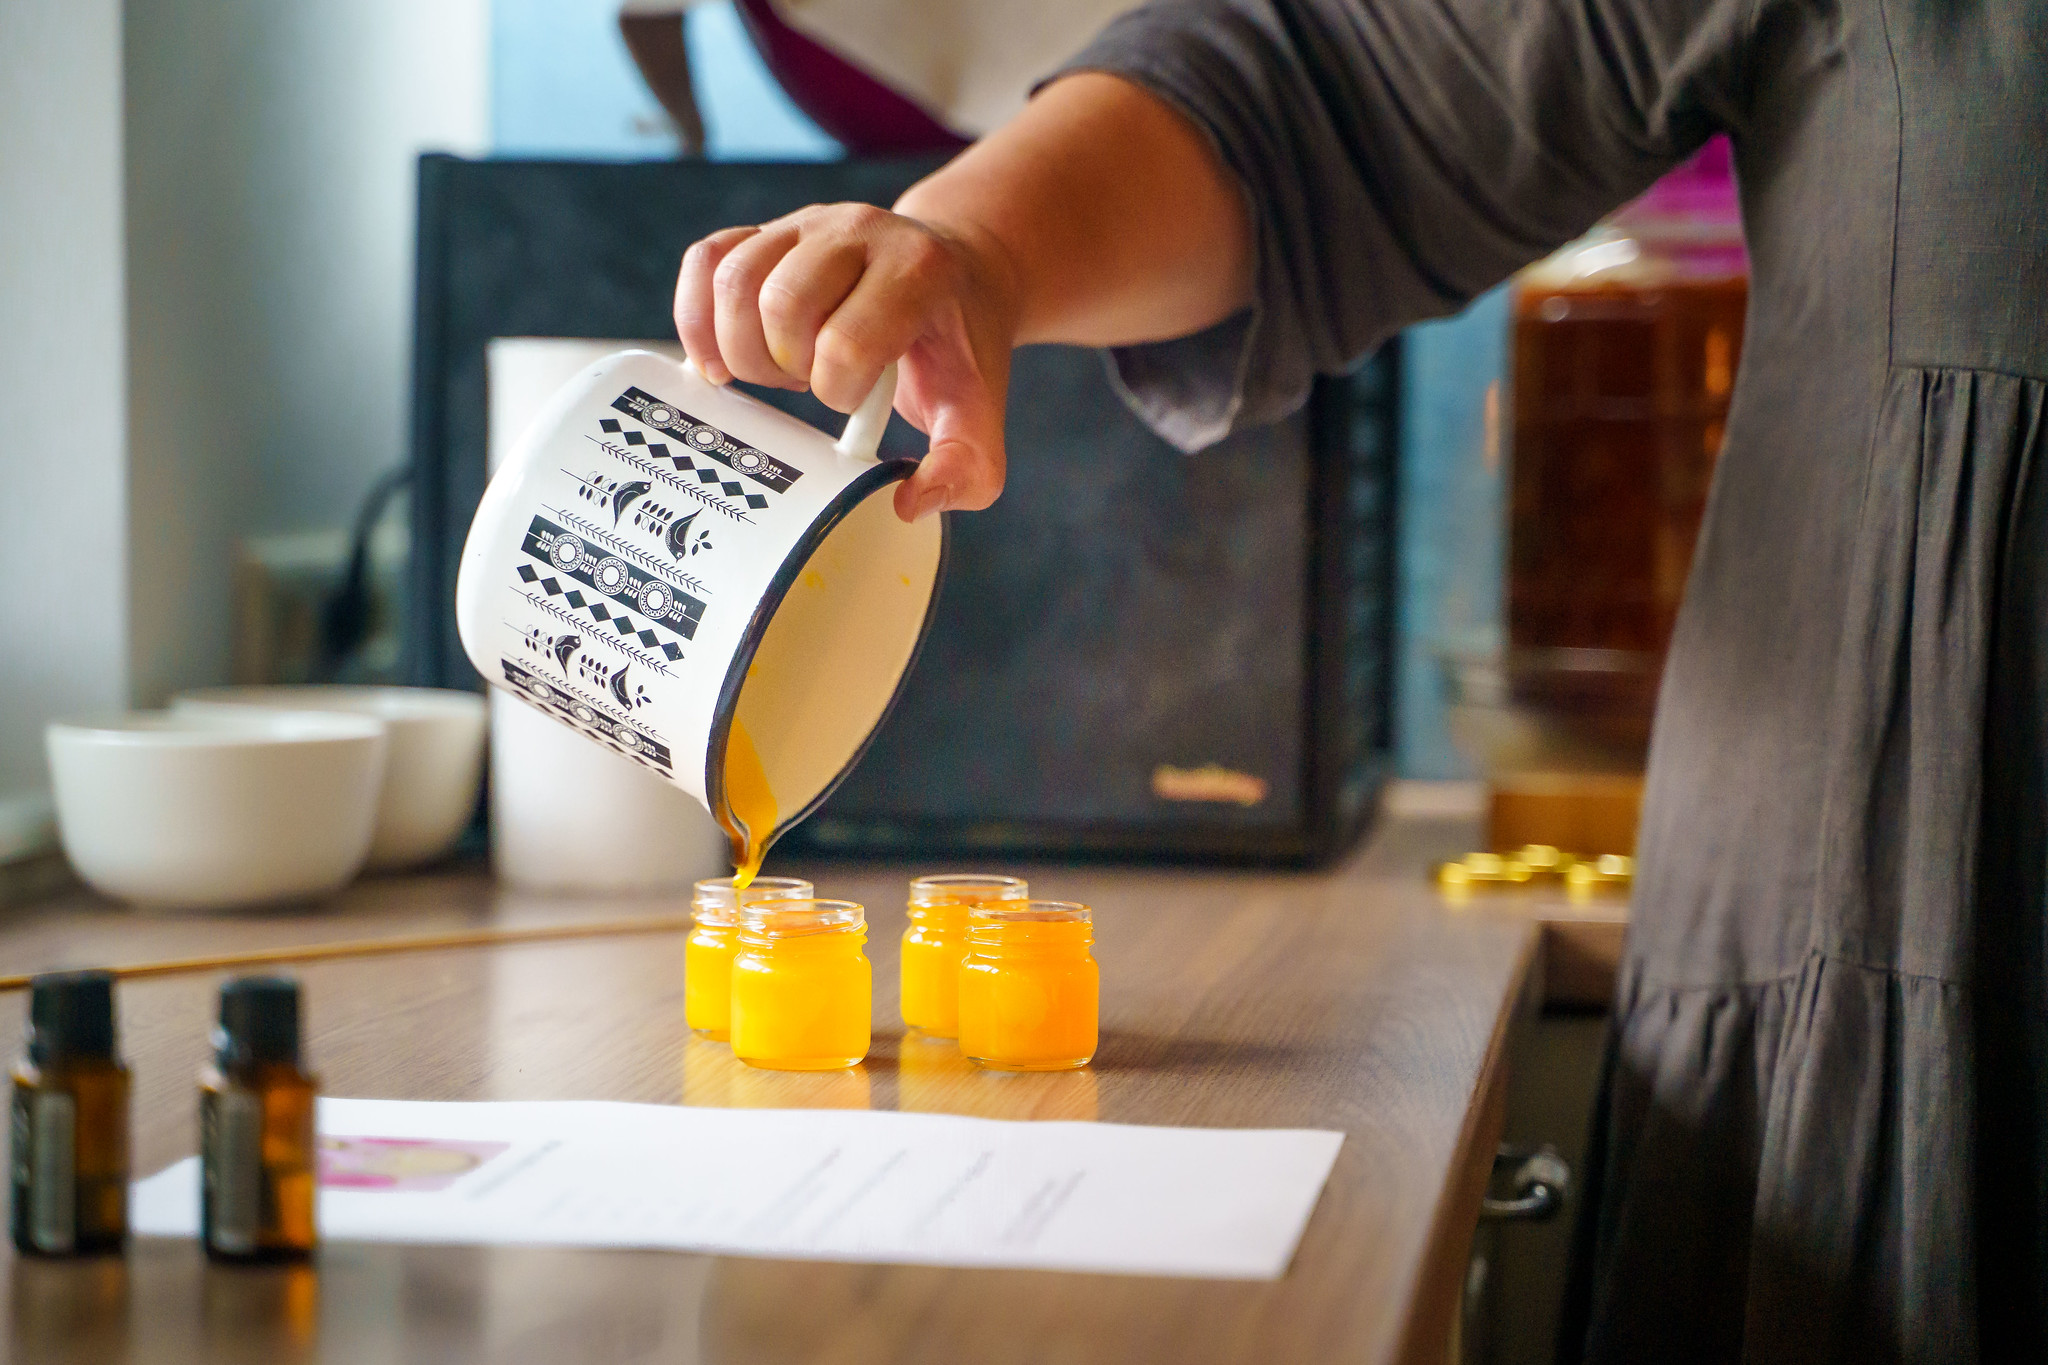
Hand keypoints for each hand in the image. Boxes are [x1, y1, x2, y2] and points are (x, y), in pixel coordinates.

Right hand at [673, 204, 1020, 521]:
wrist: (958, 275)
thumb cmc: (958, 346)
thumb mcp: (978, 409)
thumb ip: (965, 468)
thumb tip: (906, 503)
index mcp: (916, 272)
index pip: (847, 340)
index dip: (838, 389)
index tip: (855, 399)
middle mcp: (859, 232)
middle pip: (782, 305)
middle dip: (785, 368)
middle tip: (810, 385)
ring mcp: (808, 224)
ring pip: (735, 280)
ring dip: (742, 347)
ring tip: (779, 370)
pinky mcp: (769, 231)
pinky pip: (706, 259)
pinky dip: (697, 316)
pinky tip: (720, 358)